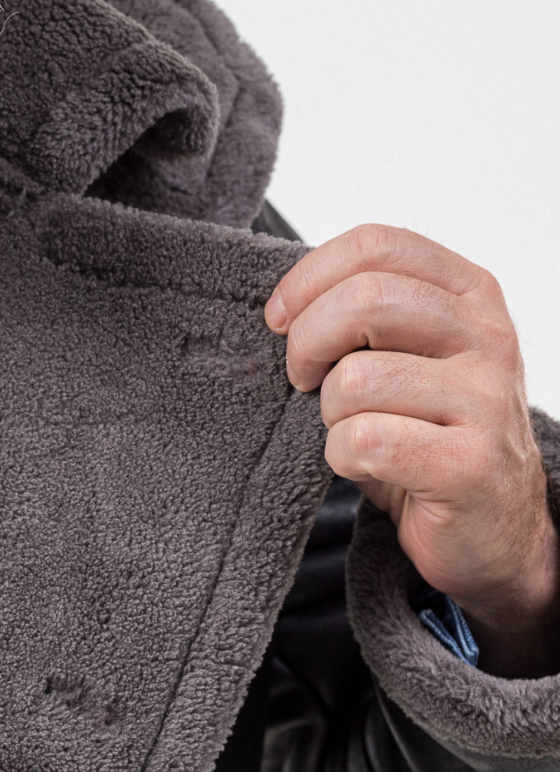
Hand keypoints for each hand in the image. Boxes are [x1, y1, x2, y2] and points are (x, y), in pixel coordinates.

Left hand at [266, 224, 559, 678]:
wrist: (493, 527)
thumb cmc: (428, 432)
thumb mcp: (406, 354)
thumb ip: (366, 314)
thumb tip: (283, 305)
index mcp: (471, 293)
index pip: (376, 244)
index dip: (309, 277)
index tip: (280, 319)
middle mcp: (488, 336)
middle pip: (364, 299)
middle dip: (307, 342)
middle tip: (300, 378)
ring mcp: (486, 400)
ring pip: (355, 378)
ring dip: (329, 411)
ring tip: (352, 428)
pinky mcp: (471, 464)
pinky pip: (364, 441)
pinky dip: (342, 456)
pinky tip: (366, 465)